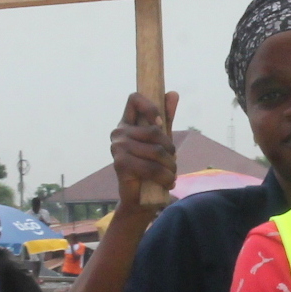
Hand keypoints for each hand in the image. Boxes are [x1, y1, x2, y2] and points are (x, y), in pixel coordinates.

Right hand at [111, 92, 179, 210]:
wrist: (140, 199)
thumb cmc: (151, 166)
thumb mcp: (161, 140)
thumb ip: (166, 117)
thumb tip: (173, 93)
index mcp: (126, 122)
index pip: (134, 98)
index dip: (150, 106)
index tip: (160, 123)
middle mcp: (118, 132)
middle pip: (154, 130)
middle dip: (170, 148)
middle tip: (172, 161)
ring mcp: (117, 147)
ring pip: (156, 150)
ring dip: (170, 166)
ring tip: (171, 174)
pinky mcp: (120, 164)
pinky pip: (152, 167)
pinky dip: (166, 177)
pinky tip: (167, 182)